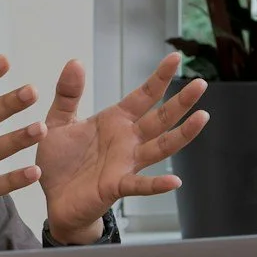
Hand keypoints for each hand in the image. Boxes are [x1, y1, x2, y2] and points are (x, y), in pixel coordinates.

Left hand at [36, 52, 210, 241]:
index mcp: (116, 121)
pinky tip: (175, 181)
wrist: (54, 199)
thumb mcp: (58, 122)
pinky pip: (140, 184)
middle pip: (161, 118)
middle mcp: (128, 140)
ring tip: (202, 117)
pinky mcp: (116, 186)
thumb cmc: (60, 162)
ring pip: (160, 146)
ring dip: (182, 134)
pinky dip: (157, 184)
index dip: (159, 77)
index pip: (144, 95)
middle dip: (181, 101)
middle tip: (201, 83)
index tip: (176, 57)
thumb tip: (76, 61)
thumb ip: (68, 94)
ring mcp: (126, 163)